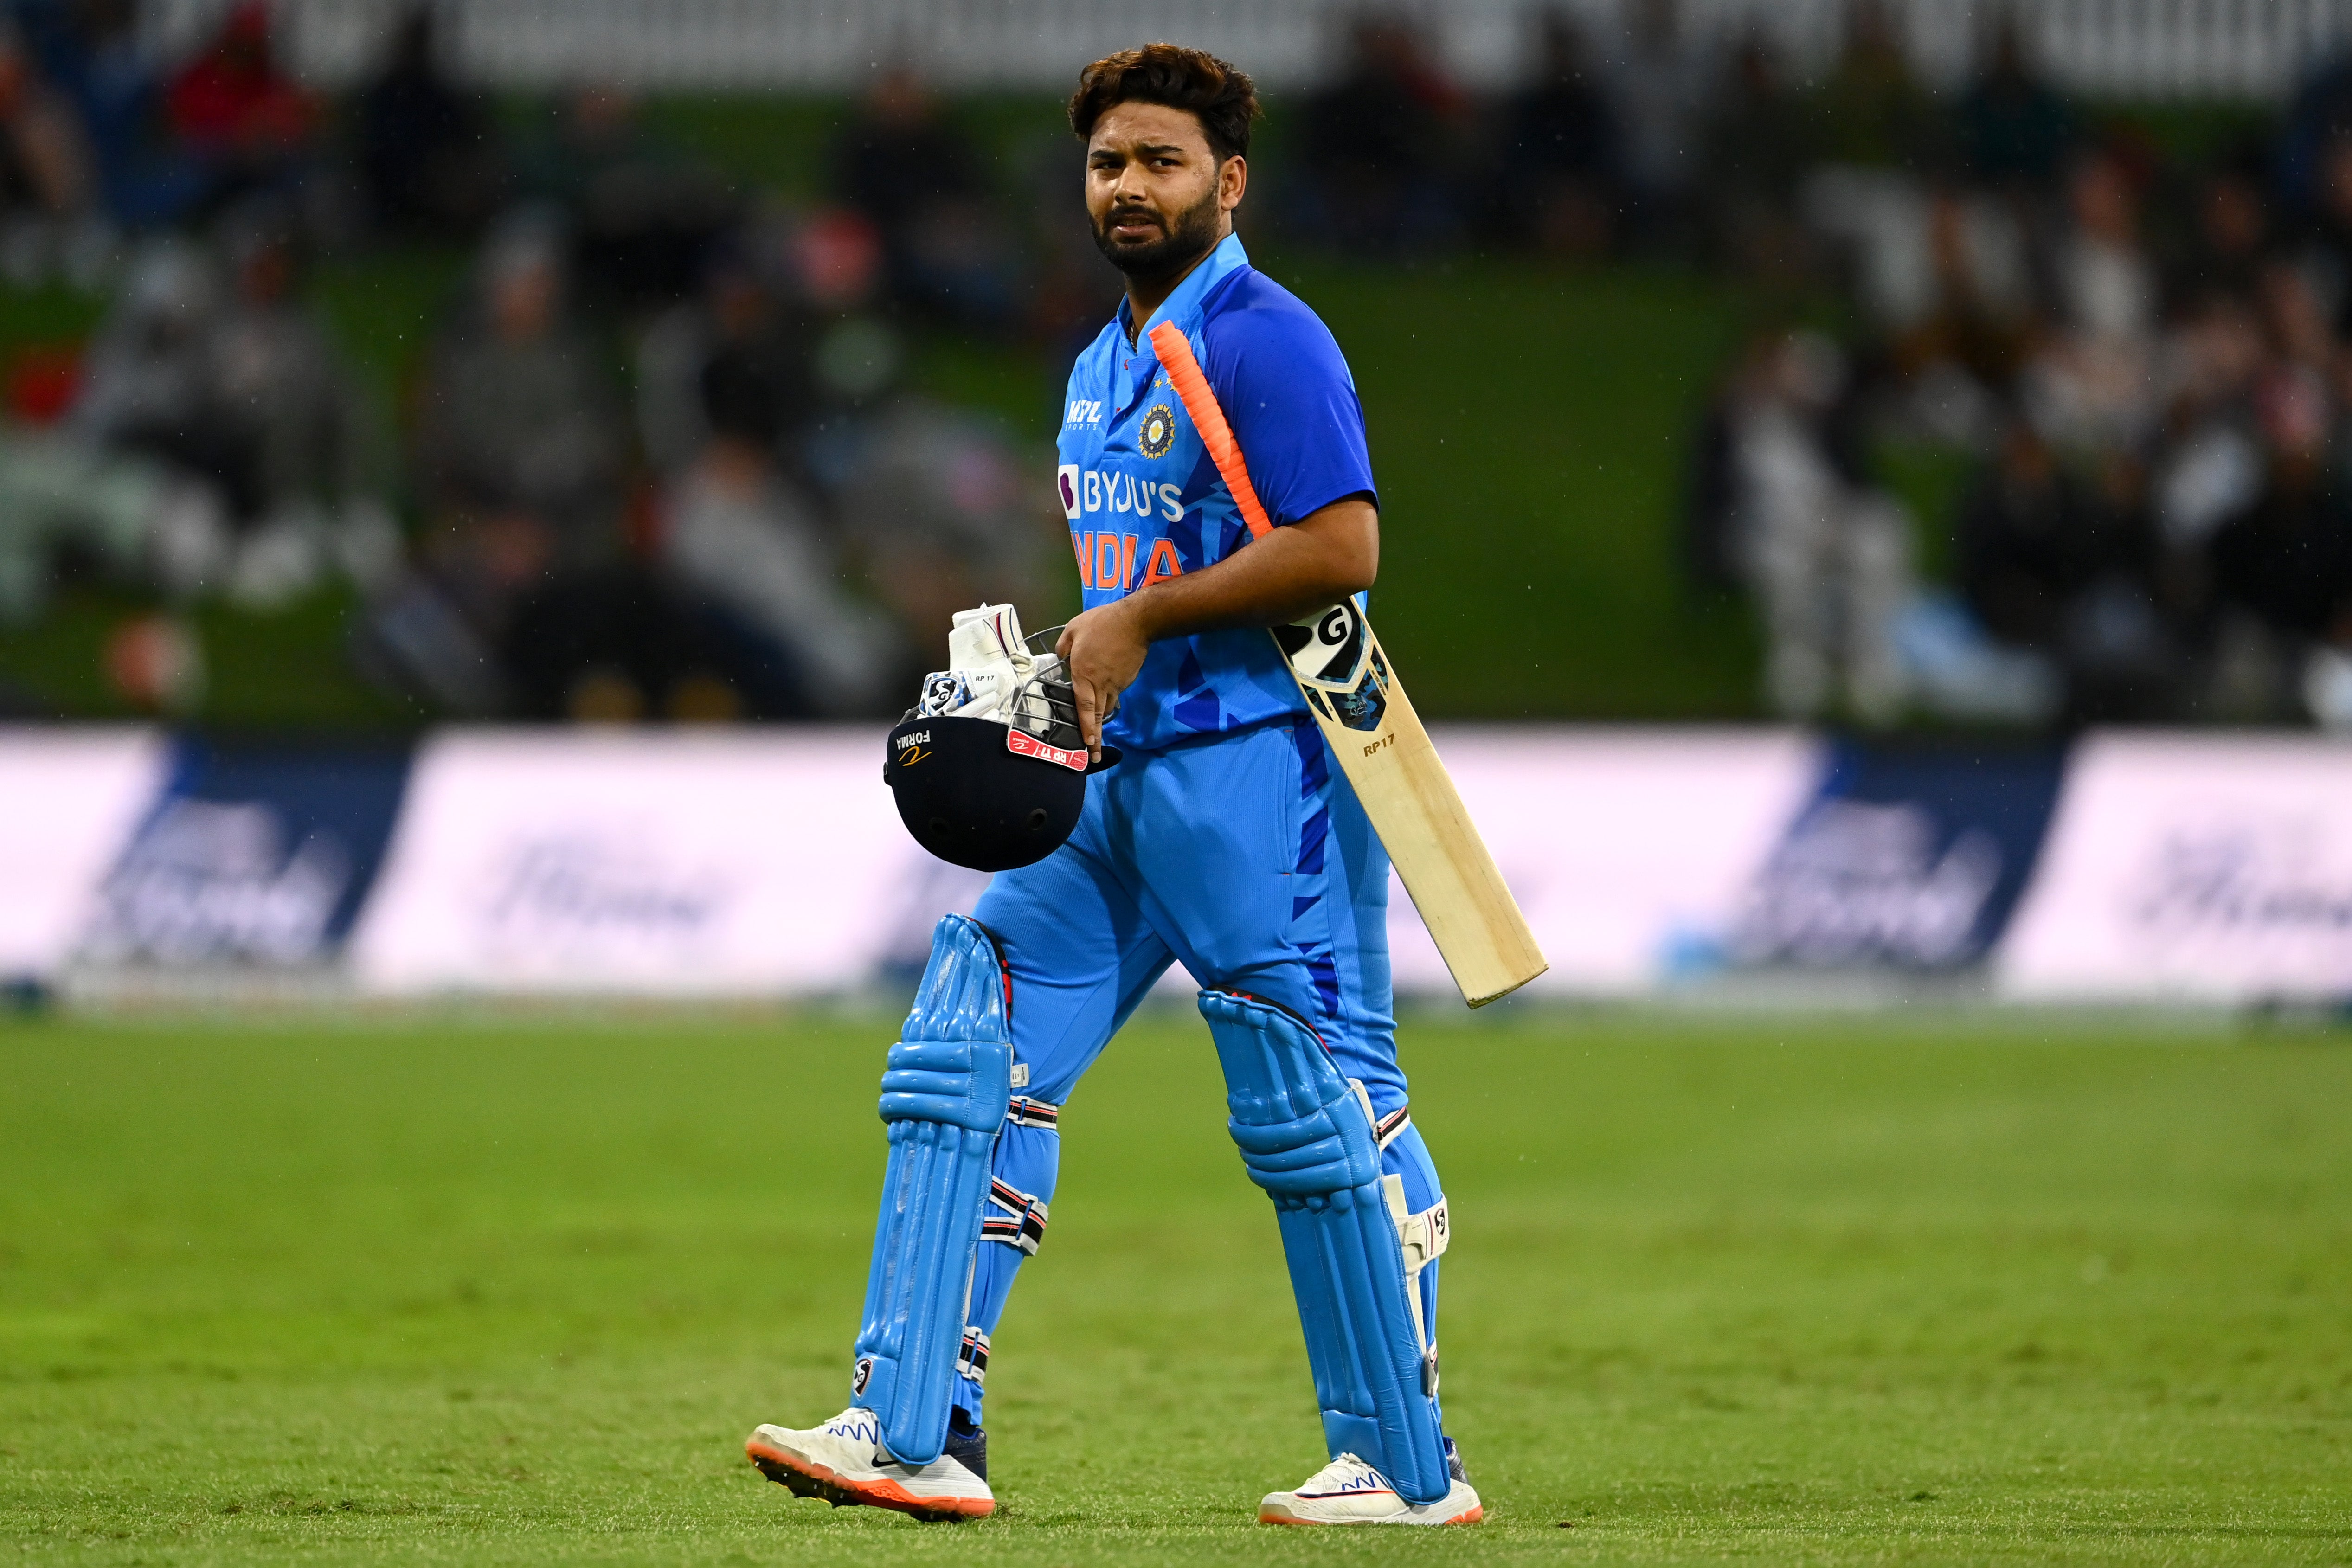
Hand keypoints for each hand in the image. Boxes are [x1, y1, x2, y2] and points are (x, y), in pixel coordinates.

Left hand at [1055, 600, 1148, 761]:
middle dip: (1096, 737)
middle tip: (1095, 754)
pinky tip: (1107, 691)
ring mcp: (1117, 683)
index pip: (1084, 707)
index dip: (1086, 727)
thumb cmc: (1102, 623)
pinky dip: (1109, 697)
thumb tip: (1060, 657)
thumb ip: (1063, 645)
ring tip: (1097, 733)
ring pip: (1107, 706)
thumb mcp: (1073, 628)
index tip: (1088, 744)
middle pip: (1098, 715)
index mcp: (1084, 674)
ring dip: (1101, 719)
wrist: (1136, 621)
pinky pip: (1115, 693)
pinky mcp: (1127, 679)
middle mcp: (1101, 684)